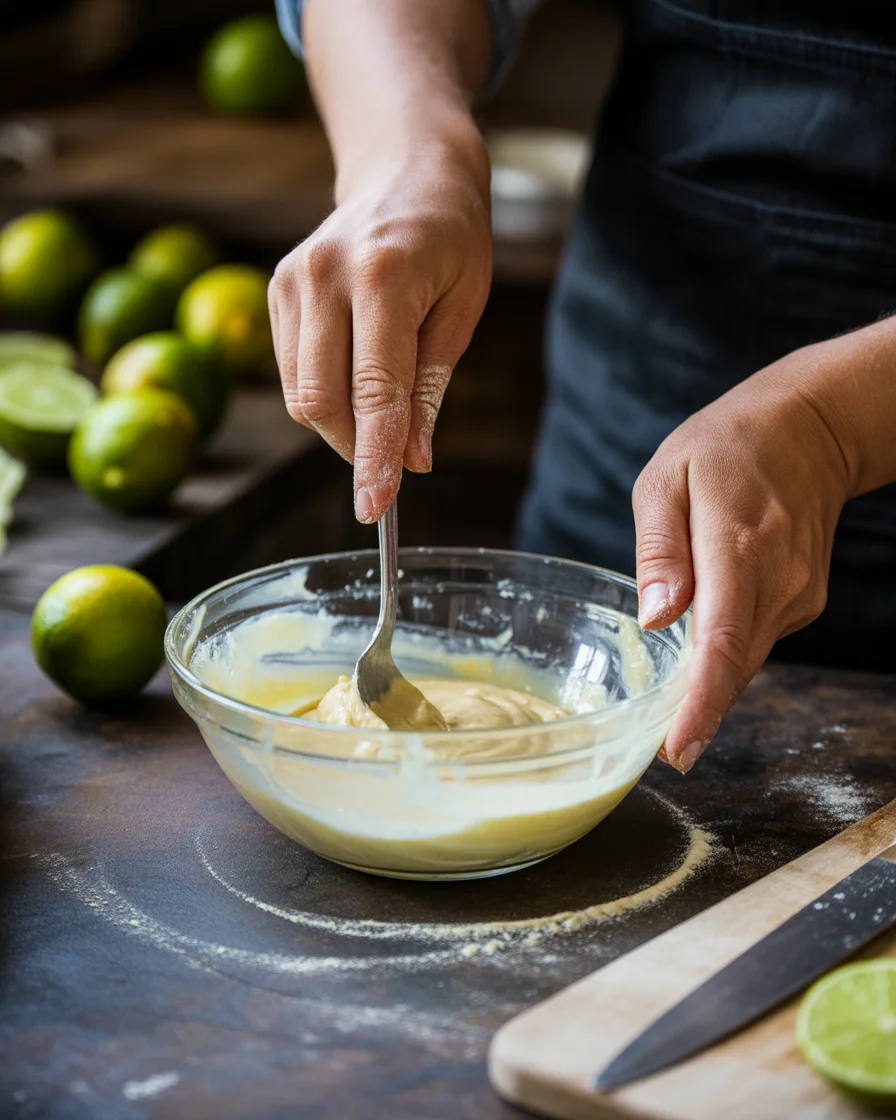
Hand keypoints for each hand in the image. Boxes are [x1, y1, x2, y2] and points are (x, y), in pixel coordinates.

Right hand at [268, 131, 491, 521]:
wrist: (406, 170)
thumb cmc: (449, 239)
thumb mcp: (462, 311)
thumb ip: (431, 390)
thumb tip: (412, 462)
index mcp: (385, 278)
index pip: (375, 392)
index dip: (375, 458)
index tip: (375, 508)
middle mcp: (326, 277)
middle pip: (323, 403)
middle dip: (357, 446)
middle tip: (395, 456)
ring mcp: (292, 281)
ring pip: (302, 395)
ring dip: (341, 423)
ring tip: (382, 400)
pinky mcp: (276, 289)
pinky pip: (293, 372)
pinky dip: (324, 393)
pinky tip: (356, 367)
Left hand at [632, 344, 853, 771]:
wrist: (812, 430)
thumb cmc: (726, 446)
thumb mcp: (667, 478)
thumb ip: (658, 548)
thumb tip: (656, 618)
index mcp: (739, 546)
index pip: (722, 642)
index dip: (700, 703)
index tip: (677, 750)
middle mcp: (779, 580)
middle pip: (736, 666)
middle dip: (699, 714)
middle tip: (663, 752)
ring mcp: (799, 594)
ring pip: (746, 660)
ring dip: (710, 687)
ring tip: (672, 711)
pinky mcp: (803, 601)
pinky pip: (755, 641)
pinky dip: (726, 655)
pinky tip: (700, 648)